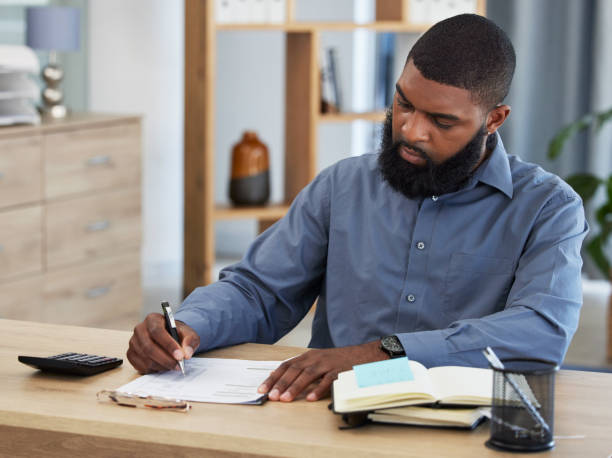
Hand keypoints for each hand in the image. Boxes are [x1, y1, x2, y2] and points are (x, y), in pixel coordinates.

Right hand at [127, 313, 200, 373]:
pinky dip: (154, 369)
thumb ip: (190, 341)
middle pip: (148, 347)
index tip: (180, 356)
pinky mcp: (131, 354)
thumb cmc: (177, 333)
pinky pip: (141, 366)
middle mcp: (140, 329)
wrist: (170, 336)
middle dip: (165, 359)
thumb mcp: (188, 333)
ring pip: (145, 358)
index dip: (169, 345)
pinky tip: (164, 366)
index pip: (157, 332)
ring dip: (161, 365)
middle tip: (178, 366)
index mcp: (152, 319)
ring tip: (173, 366)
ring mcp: (133, 342)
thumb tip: (187, 354)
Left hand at [258, 340, 388, 401]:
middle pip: (294, 370)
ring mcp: (327, 364)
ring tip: (286, 399)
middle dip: (281, 384)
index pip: (286, 366)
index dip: (273, 377)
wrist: (363, 354)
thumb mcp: (317, 360)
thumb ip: (300, 368)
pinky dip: (318, 390)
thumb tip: (279, 377)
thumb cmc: (338, 360)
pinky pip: (327, 381)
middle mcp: (315, 358)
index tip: (263, 389)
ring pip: (308, 375)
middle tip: (272, 397)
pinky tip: (310, 399)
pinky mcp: (339, 371)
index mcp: (308, 356)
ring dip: (295, 387)